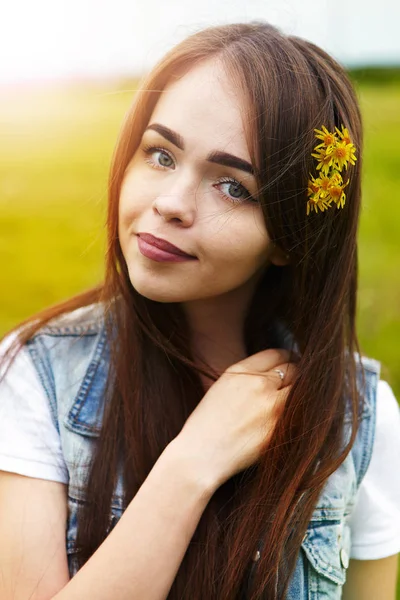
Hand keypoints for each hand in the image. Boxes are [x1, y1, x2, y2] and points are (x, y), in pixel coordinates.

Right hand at [175, 349, 296, 490]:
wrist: (201, 456)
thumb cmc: (206, 424)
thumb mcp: (222, 387)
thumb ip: (247, 376)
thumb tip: (272, 375)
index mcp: (241, 371)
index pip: (276, 354)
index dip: (288, 357)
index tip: (292, 360)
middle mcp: (259, 384)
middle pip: (293, 370)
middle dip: (297, 374)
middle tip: (300, 379)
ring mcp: (272, 407)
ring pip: (300, 391)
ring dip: (300, 394)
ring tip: (299, 399)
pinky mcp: (280, 429)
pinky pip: (298, 415)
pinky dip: (298, 414)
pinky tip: (293, 417)